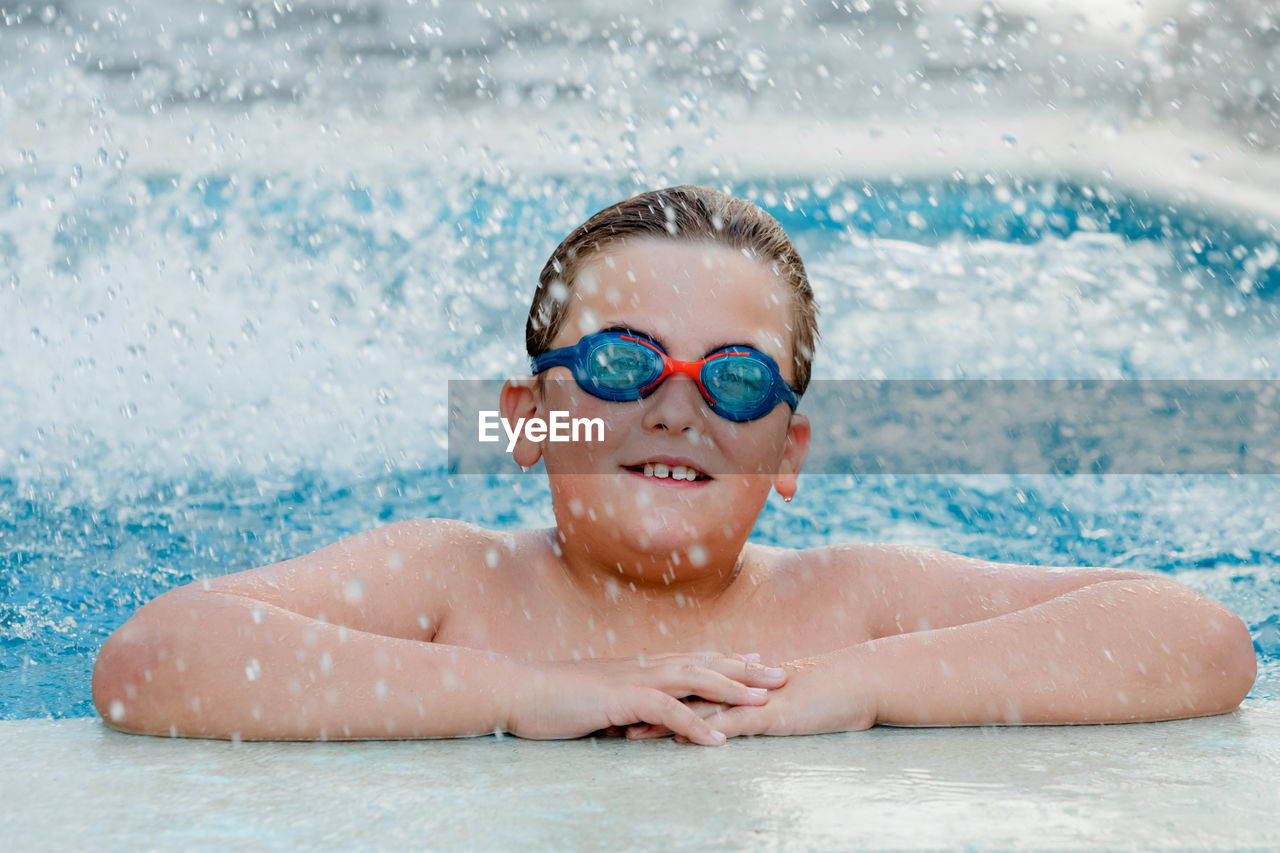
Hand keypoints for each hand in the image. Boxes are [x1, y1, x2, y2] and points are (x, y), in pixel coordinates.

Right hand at [505, 653, 787, 745]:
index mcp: (641, 666)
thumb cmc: (557, 700)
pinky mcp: (620, 700)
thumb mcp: (602, 702)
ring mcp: (633, 680)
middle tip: (782, 674)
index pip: (695, 658)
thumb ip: (630, 707)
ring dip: (732, 690)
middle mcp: (644, 667)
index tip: (761, 660)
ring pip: (693, 680)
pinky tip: (718, 740)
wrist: (520, 692)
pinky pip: (666, 711)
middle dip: (745, 669)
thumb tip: (648, 721)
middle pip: (705, 663)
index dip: (730, 659)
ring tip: (765, 702)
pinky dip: (694, 724)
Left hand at [626, 654, 876, 741]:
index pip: (686, 689)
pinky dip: (704, 730)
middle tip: (609, 719)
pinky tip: (682, 739)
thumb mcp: (781, 701)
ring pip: (698, 710)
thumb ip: (754, 706)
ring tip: (631, 734)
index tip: (621, 707)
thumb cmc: (825, 694)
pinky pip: (732, 723)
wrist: (860, 681)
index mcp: (737, 684)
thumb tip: (730, 718)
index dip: (652, 697)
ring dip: (664, 722)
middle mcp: (737, 688)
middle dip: (645, 708)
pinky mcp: (769, 714)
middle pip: (681, 697)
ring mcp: (751, 699)